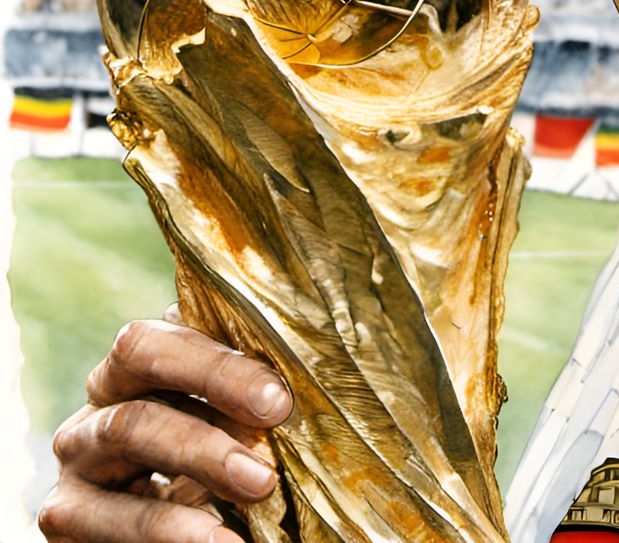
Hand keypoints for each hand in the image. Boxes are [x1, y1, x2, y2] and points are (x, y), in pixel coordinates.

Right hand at [39, 313, 292, 541]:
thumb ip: (245, 388)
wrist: (165, 530)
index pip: (156, 338)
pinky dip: (171, 533)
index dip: (215, 364)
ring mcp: (76, 463)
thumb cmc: (209, 456)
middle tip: (273, 434)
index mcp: (133, 368)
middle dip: (212, 402)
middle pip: (140, 378)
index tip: (278, 399)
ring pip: (128, 432)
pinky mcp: (66, 517)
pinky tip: (222, 541)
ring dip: (201, 460)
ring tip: (260, 487)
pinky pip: (111, 521)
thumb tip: (308, 362)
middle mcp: (97, 406)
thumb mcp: (223, 417)